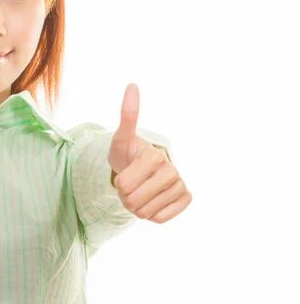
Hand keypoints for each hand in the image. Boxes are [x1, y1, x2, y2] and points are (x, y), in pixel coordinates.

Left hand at [107, 83, 191, 223]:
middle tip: (130, 185)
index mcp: (153, 156)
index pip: (124, 186)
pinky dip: (152, 214)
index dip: (118, 185)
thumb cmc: (127, 154)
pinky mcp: (186, 197)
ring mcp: (180, 184)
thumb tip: (132, 85)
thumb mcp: (121, 138)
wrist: (142, 168)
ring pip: (146, 213)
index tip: (124, 174)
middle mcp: (171, 169)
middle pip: (134, 202)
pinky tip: (153, 200)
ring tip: (140, 192)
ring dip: (138, 207)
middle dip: (126, 198)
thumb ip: (127, 115)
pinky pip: (161, 218)